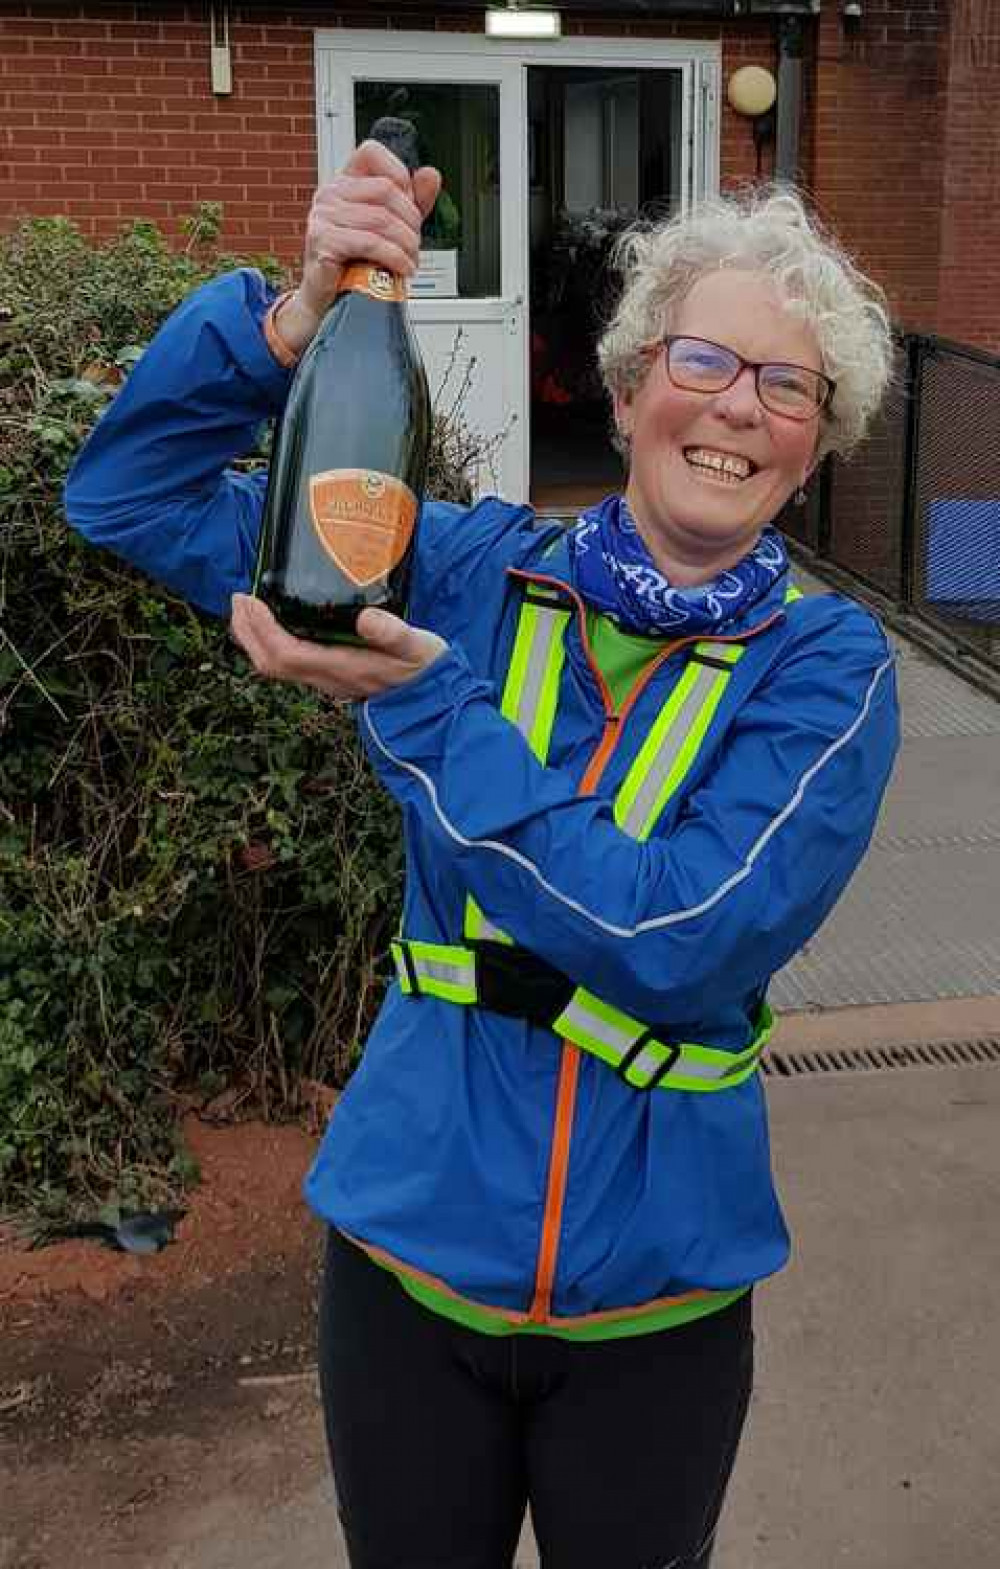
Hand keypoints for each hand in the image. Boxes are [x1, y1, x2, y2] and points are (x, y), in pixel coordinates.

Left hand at [230, 594, 446, 701]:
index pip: (286, 654)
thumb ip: (393, 633)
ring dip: (254, 637)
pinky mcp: (329, 675)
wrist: (433, 701)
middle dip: (247, 631)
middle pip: (270, 663)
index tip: (251, 599)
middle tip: (239, 597)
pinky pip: (287, 662)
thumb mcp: (417, 646)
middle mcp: (326, 679)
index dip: (262, 629)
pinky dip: (270, 641)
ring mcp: (325, 680)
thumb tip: (366, 618)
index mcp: (342, 668)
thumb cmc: (425, 670)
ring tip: (248, 607)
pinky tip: (275, 620)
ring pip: (274, 666)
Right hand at [294, 140, 441, 326]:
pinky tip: (402, 269)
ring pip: (382, 218)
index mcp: (344, 183)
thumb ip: (411, 202)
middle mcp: (329, 193)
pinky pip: (370, 242)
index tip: (409, 205)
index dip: (398, 174)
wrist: (329, 299)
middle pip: (386, 189)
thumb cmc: (356, 263)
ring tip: (410, 261)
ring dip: (406, 244)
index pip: (371, 153)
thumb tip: (431, 175)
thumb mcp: (389, 229)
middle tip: (414, 245)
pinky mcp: (323, 240)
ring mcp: (323, 215)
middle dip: (411, 221)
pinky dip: (394, 257)